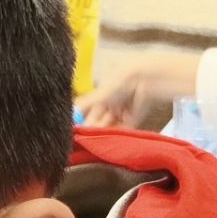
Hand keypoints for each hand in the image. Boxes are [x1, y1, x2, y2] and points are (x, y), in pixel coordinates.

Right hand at [74, 58, 198, 129]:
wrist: (144, 79)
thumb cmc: (119, 80)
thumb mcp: (100, 93)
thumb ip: (85, 103)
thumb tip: (72, 109)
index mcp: (103, 91)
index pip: (90, 108)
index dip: (84, 118)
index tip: (76, 127)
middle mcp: (112, 101)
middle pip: (99, 118)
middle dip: (92, 127)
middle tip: (84, 137)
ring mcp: (123, 110)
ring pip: (109, 124)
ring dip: (102, 131)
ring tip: (94, 138)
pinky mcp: (133, 118)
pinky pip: (122, 128)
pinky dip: (115, 133)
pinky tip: (107, 138)